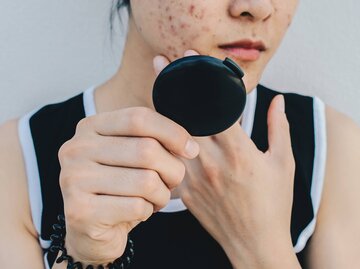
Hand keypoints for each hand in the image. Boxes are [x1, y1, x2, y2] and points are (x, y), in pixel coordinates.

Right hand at [58, 97, 198, 263]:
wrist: (90, 231)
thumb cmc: (119, 188)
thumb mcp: (132, 156)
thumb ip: (154, 140)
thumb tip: (190, 146)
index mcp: (90, 127)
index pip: (139, 118)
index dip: (172, 132)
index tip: (190, 150)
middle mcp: (76, 149)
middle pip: (146, 150)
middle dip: (173, 169)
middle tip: (172, 181)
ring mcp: (74, 180)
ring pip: (146, 181)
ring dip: (162, 194)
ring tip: (155, 197)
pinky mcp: (79, 212)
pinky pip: (137, 207)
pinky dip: (149, 211)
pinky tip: (141, 211)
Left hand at [154, 50, 296, 267]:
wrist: (255, 244)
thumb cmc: (273, 204)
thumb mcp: (284, 163)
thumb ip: (279, 128)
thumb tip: (277, 101)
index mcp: (239, 151)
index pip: (213, 106)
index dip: (199, 79)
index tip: (187, 58)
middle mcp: (212, 161)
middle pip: (184, 115)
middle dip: (169, 86)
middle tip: (159, 65)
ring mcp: (193, 177)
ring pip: (169, 136)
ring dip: (160, 112)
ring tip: (152, 91)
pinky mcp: (183, 192)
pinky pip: (167, 161)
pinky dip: (160, 143)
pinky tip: (152, 132)